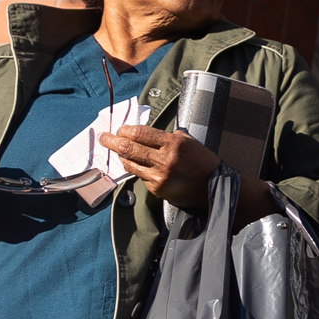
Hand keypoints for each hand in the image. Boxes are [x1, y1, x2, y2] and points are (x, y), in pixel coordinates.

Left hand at [95, 124, 269, 223]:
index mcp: (173, 144)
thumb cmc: (202, 161)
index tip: (119, 129)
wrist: (214, 187)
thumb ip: (168, 137)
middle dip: (112, 141)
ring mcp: (159, 177)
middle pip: (129, 148)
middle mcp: (164, 161)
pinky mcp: (157, 189)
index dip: (126, 130)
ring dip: (120, 156)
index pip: (141, 133)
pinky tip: (136, 164)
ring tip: (116, 150)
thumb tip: (145, 133)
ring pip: (130, 164)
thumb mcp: (188, 141)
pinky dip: (136, 168)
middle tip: (104, 137)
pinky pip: (140, 176)